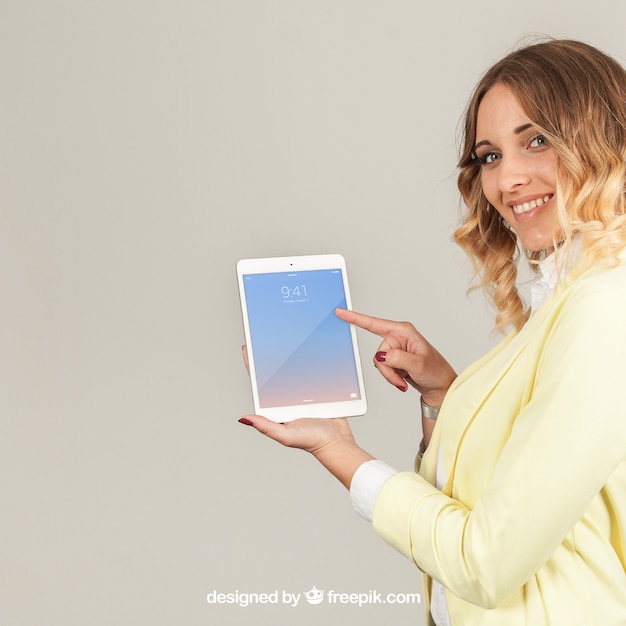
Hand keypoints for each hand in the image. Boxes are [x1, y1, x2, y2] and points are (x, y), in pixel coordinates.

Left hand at [239, 346, 373, 487]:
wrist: (338, 442)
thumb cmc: (312, 441)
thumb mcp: (286, 435)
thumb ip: (266, 427)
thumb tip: (244, 418)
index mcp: (276, 406)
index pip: (260, 382)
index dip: (252, 365)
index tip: (247, 348)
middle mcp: (287, 398)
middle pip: (277, 372)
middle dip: (271, 355)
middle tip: (264, 336)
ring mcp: (303, 393)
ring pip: (294, 370)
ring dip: (291, 356)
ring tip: (285, 338)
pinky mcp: (319, 390)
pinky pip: (313, 373)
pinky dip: (311, 362)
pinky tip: (309, 349)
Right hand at [335, 308, 456, 408]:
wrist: (440, 386)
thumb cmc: (436, 371)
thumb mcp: (418, 364)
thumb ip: (398, 358)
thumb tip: (381, 355)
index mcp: (403, 331)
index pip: (375, 324)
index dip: (356, 318)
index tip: (341, 312)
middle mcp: (397, 337)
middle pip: (377, 352)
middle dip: (387, 369)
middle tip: (401, 376)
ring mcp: (395, 348)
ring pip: (379, 363)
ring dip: (389, 374)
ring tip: (404, 378)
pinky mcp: (394, 358)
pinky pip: (382, 368)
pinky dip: (391, 376)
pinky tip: (402, 378)